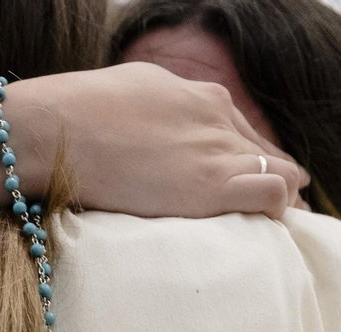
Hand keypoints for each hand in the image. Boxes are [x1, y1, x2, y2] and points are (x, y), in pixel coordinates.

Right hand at [0, 64, 308, 223]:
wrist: (56, 130)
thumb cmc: (76, 113)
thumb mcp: (129, 93)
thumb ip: (156, 112)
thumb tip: (149, 129)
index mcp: (198, 96)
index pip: (243, 132)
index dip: (249, 161)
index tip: (246, 183)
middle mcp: (217, 120)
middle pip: (270, 154)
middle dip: (275, 181)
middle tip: (273, 212)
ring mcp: (217, 151)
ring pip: (284, 174)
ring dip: (283, 201)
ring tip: (276, 228)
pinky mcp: (212, 185)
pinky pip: (273, 194)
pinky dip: (277, 210)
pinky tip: (267, 229)